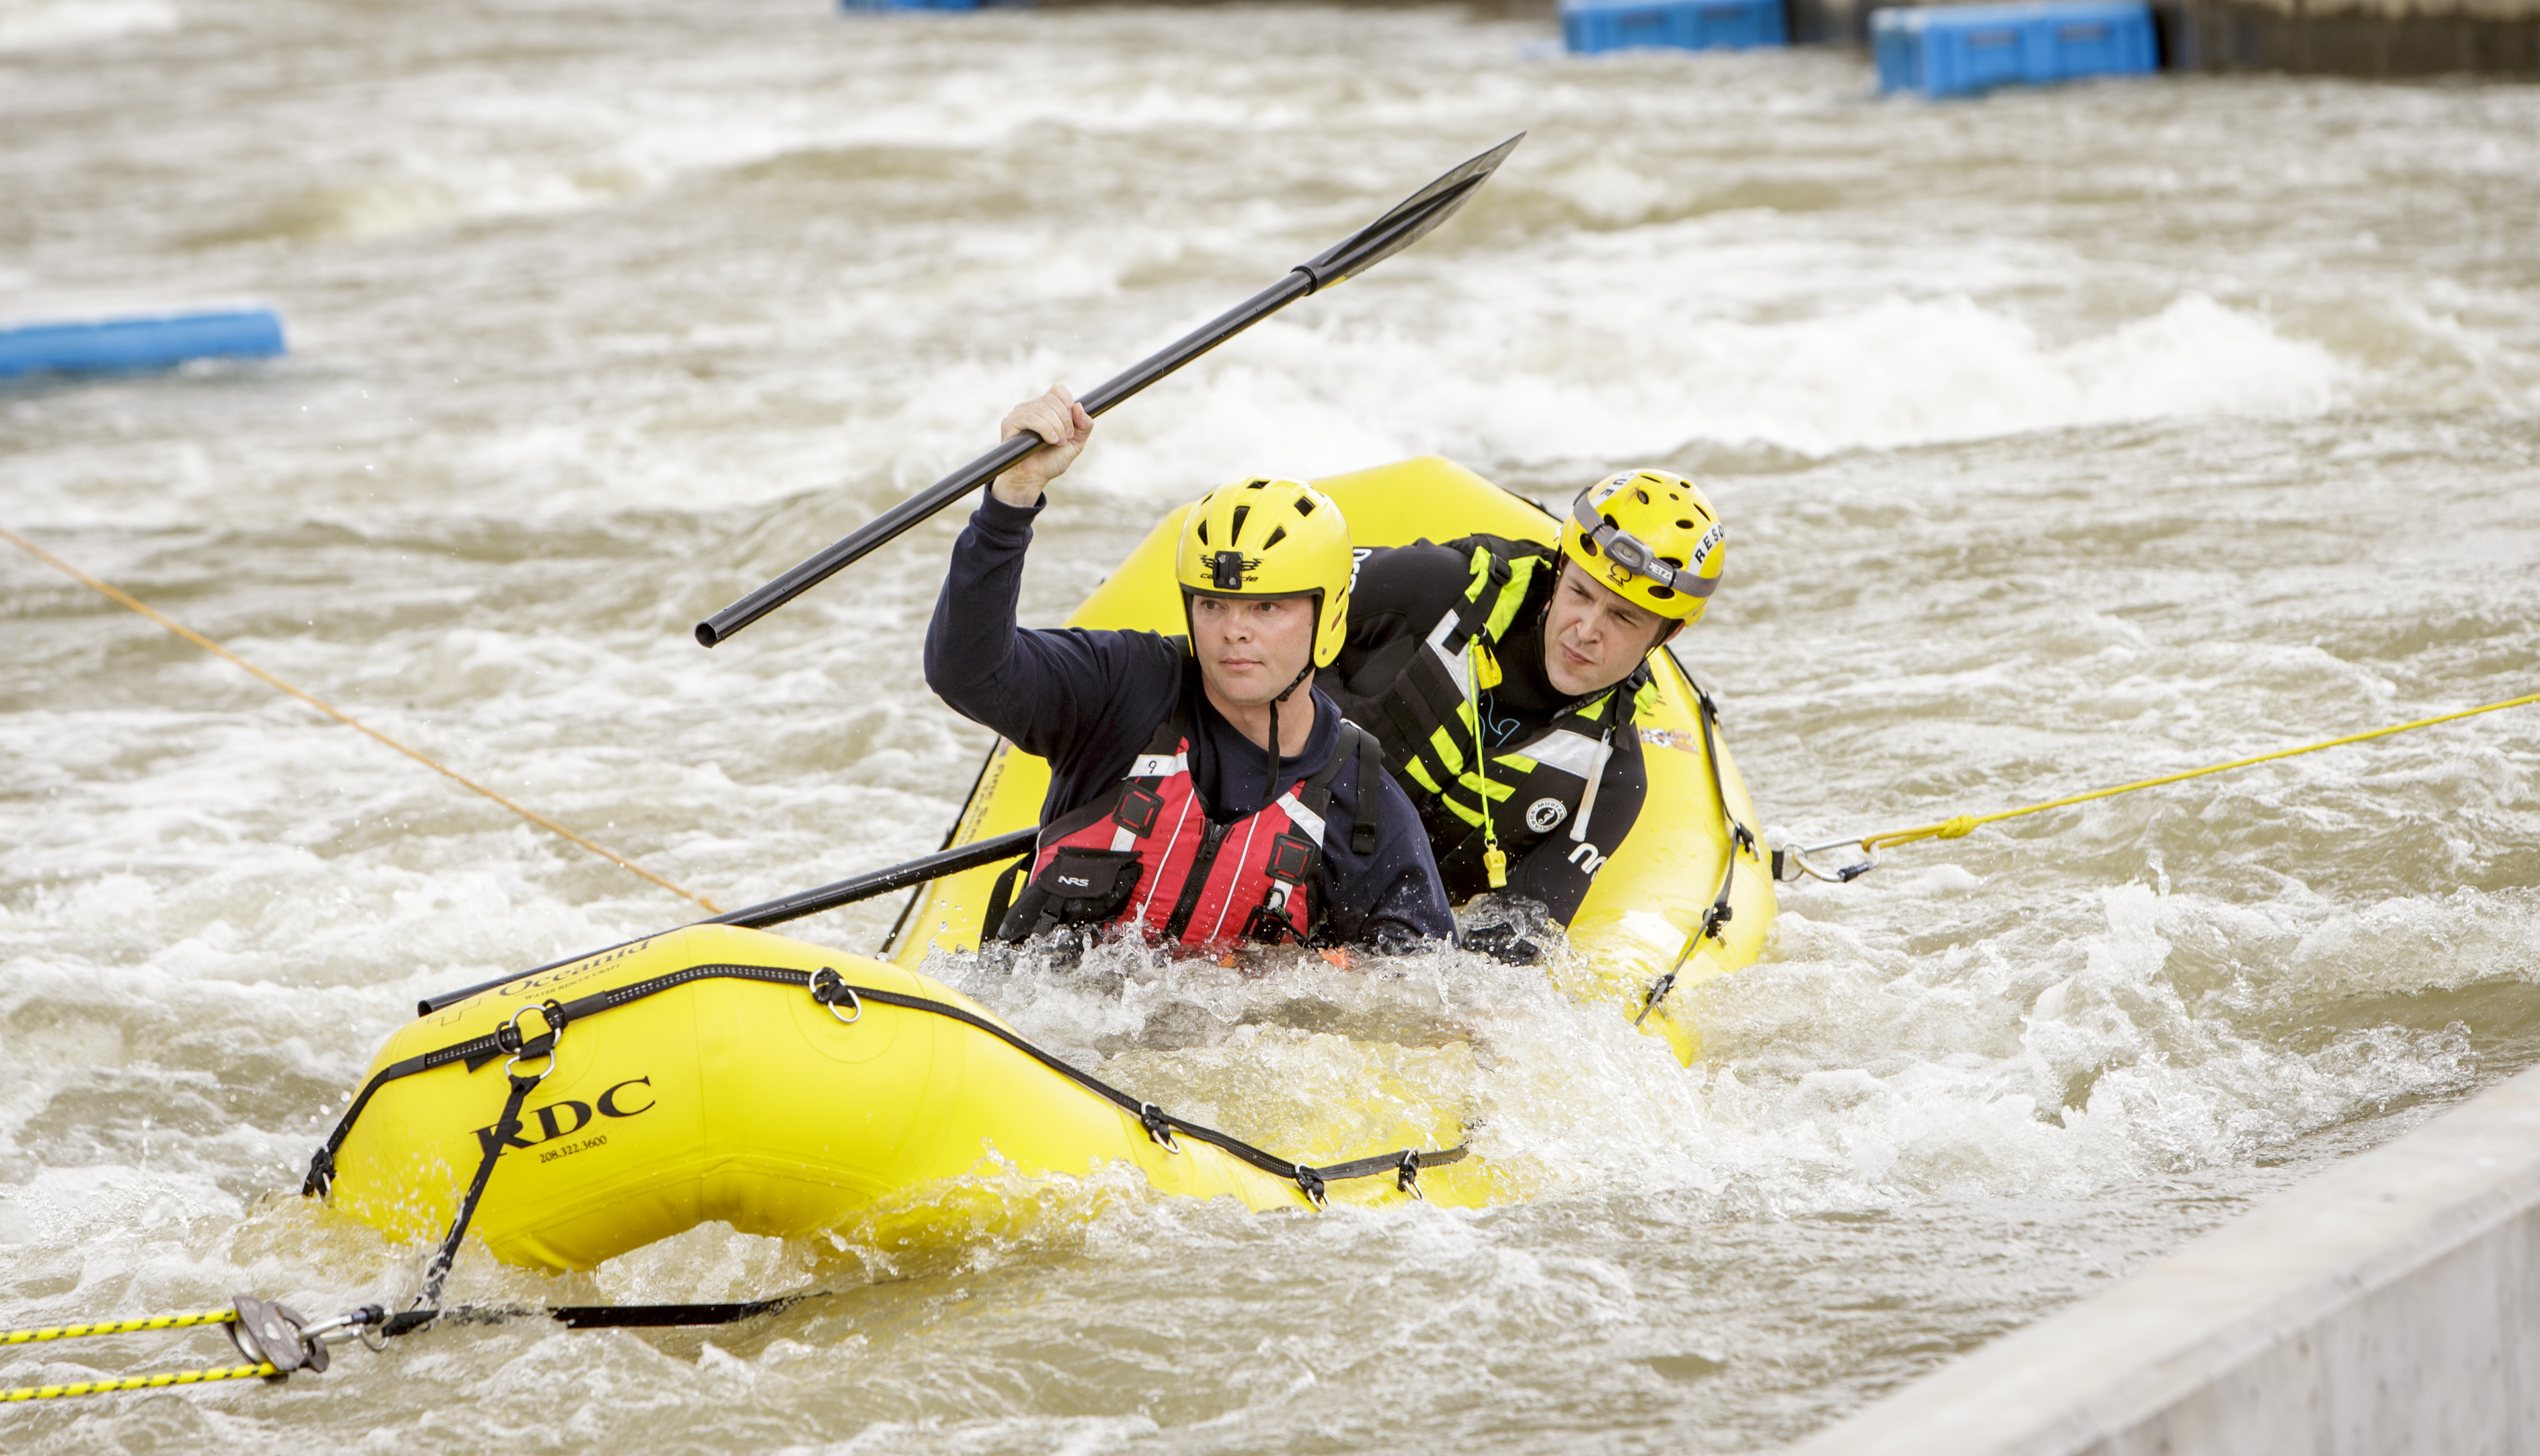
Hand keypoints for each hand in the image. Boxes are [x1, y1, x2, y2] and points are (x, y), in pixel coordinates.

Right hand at [990, 386, 1092, 507]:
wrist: (1033, 478)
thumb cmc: (1051, 461)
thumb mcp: (1075, 443)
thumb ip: (1084, 426)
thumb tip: (1079, 406)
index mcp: (1046, 408)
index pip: (1058, 390)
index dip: (1068, 402)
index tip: (1072, 421)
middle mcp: (1032, 407)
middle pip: (1052, 399)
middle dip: (1065, 420)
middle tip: (1066, 438)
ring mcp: (1019, 414)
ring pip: (1042, 408)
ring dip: (1056, 426)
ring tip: (1057, 443)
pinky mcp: (1009, 423)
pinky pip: (1030, 417)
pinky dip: (1045, 428)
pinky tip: (1049, 440)